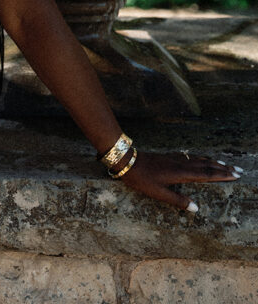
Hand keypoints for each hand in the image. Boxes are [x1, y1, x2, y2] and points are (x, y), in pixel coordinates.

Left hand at [118, 150, 242, 210]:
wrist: (127, 160)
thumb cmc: (142, 179)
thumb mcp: (159, 193)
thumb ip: (178, 200)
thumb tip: (197, 209)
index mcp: (181, 173)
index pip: (206, 174)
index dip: (221, 175)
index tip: (235, 175)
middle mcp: (181, 164)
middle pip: (206, 165)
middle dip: (223, 168)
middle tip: (238, 170)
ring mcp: (175, 159)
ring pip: (199, 159)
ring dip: (213, 162)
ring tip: (225, 163)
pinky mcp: (169, 157)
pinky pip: (191, 157)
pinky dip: (201, 158)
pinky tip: (201, 158)